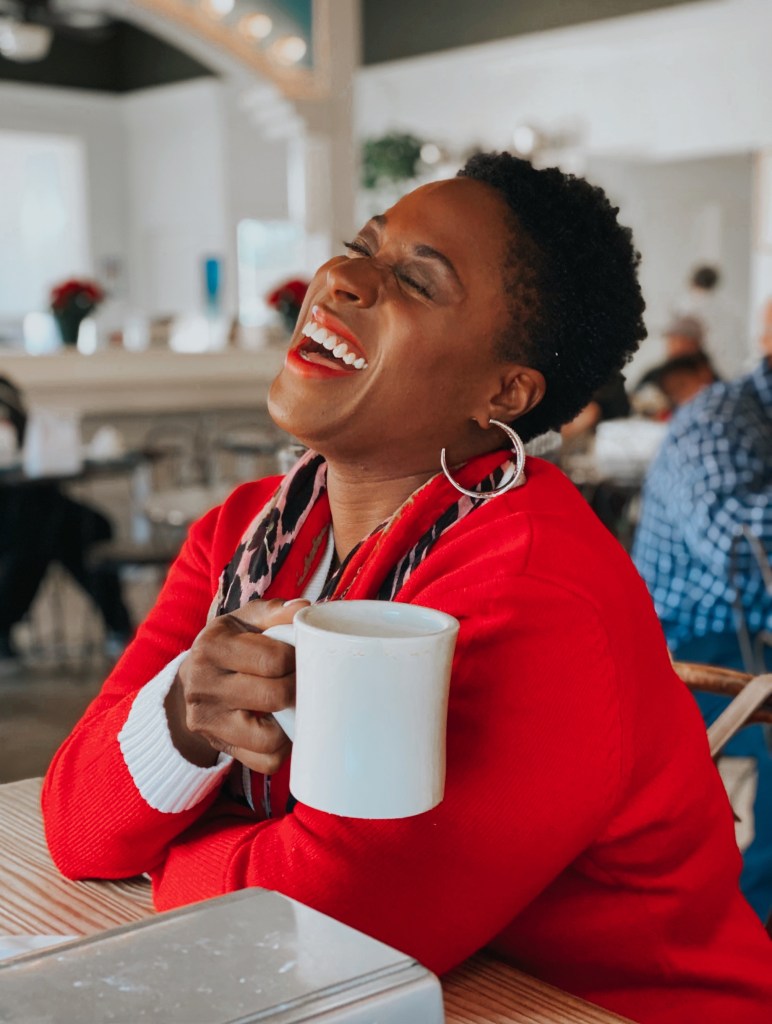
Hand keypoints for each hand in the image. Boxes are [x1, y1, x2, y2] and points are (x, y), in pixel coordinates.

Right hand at [166, 599, 309, 772]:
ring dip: (292, 722)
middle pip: (274, 696)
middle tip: (303, 680)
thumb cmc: (228, 646)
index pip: (272, 659)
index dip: (297, 659)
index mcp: (211, 648)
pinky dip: (283, 746)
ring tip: (293, 703)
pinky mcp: (221, 747)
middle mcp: (204, 687)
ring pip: (271, 738)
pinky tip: (281, 725)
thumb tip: (305, 608)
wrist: (190, 682)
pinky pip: (266, 761)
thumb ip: (273, 612)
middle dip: (298, 687)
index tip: (300, 656)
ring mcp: (209, 723)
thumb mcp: (242, 621)